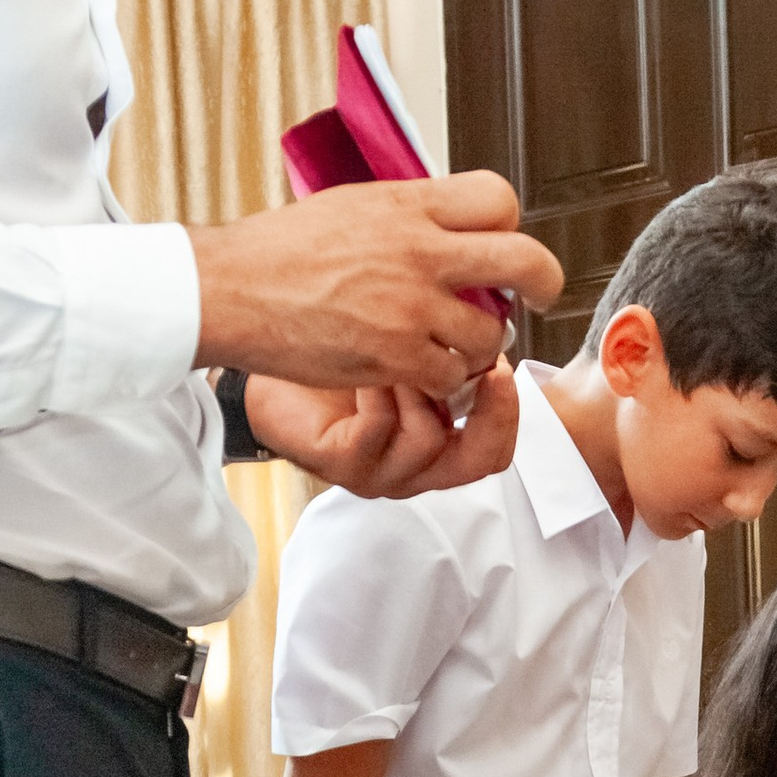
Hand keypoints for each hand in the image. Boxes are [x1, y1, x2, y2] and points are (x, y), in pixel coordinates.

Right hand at [191, 174, 564, 403]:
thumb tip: (449, 223)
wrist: (230, 289)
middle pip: (524, 261)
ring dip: (482, 345)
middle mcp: (419, 252)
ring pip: (491, 334)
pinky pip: (453, 376)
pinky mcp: (396, 356)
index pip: (499, 200)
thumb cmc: (279, 249)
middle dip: (544, 282)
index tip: (505, 243)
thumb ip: (410, 214)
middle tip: (541, 294)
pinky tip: (425, 372)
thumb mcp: (353, 204)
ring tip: (454, 344)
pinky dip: (445, 380)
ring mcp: (410, 307)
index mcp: (409, 205)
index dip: (510, 224)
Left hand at [237, 362, 521, 496]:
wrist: (264, 352)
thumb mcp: (407, 337)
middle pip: (482, 460)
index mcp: (439, 438)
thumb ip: (452, 337)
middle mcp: (415, 462)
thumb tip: (497, 308)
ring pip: (431, 441)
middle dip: (491, 412)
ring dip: (421, 387)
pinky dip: (378, 389)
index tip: (504, 361)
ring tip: (400, 349)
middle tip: (483, 366)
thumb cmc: (334, 343)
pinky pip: (378, 430)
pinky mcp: (341, 462)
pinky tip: (365, 358)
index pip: (498, 444)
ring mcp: (378, 468)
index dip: (513, 410)